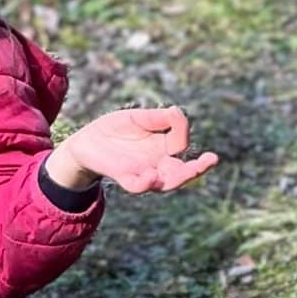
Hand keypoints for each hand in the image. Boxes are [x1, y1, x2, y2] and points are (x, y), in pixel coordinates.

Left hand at [50, 106, 219, 194]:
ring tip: (187, 170)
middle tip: (211, 160)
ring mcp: (141, 172)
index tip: (175, 115)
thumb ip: (158, 118)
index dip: (182, 128)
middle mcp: (156, 163)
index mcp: (162, 147)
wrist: (85, 143)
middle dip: (198, 169)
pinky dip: (144, 183)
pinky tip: (150, 176)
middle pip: (182, 172)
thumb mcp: (136, 118)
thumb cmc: (114, 130)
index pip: (181, 143)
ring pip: (165, 182)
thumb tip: (178, 112)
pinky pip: (137, 185)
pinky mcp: (123, 177)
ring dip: (177, 178)